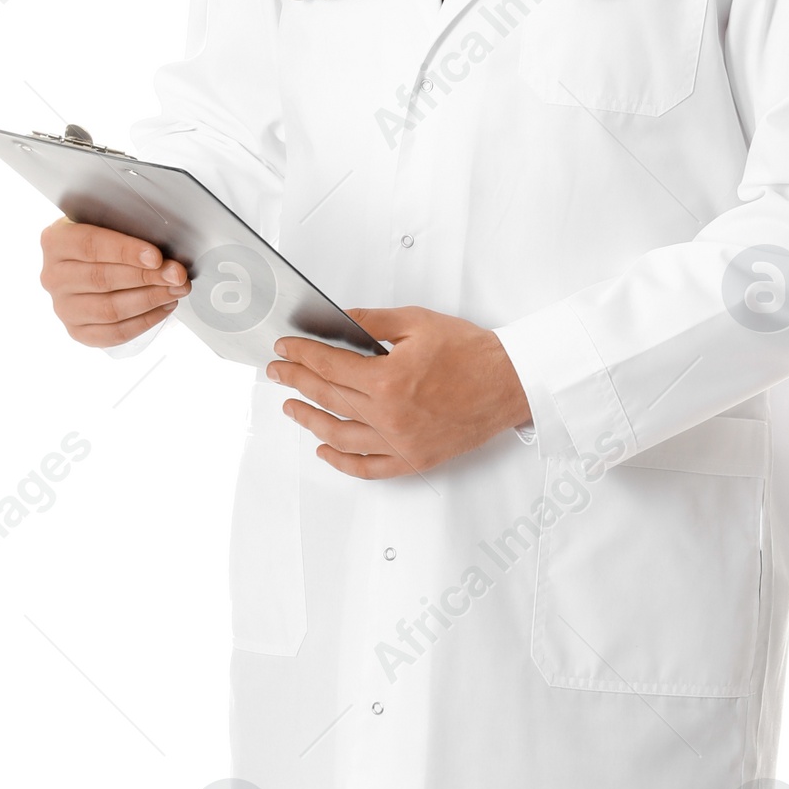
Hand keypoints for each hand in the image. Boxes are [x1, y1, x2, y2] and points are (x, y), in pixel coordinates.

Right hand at [39, 219, 187, 343]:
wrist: (83, 263)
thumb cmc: (102, 240)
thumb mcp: (107, 223)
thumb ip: (128, 231)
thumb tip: (164, 254)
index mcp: (56, 241)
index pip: (91, 246)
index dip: (126, 252)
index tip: (156, 257)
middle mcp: (53, 276)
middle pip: (103, 280)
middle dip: (147, 278)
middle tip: (177, 275)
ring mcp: (62, 307)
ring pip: (110, 310)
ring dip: (150, 301)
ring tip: (176, 290)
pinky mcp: (77, 331)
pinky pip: (113, 333)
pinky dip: (144, 322)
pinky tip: (164, 307)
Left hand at [268, 306, 531, 476]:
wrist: (511, 382)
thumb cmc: (472, 353)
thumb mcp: (417, 323)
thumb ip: (371, 322)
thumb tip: (337, 321)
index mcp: (387, 379)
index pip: (328, 365)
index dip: (300, 355)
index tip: (283, 349)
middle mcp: (389, 415)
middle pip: (327, 398)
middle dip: (296, 381)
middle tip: (277, 373)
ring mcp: (400, 442)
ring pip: (339, 435)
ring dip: (309, 420)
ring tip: (292, 407)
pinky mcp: (414, 459)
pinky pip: (368, 467)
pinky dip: (342, 461)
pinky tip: (325, 449)